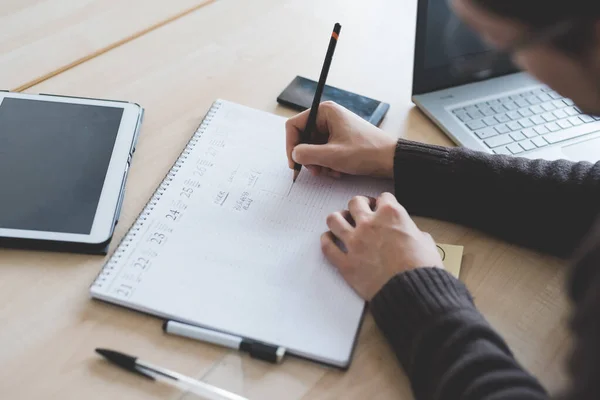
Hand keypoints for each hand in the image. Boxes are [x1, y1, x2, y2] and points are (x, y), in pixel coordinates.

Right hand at [285, 101, 396, 178]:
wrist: (390, 159)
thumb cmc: (366, 152)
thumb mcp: (332, 156)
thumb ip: (307, 154)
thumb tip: (294, 155)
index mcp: (325, 112)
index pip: (294, 126)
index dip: (291, 145)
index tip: (295, 163)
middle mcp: (328, 117)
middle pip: (303, 138)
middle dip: (308, 157)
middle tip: (316, 171)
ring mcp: (334, 128)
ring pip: (313, 147)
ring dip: (319, 163)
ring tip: (331, 171)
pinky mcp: (340, 139)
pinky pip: (324, 151)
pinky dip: (327, 163)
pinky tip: (338, 171)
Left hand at [321, 193, 443, 299]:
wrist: (412, 292)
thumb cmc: (422, 269)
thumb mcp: (427, 243)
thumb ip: (415, 233)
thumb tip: (414, 236)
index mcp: (391, 215)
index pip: (383, 197)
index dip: (384, 202)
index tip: (382, 206)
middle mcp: (369, 224)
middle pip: (355, 203)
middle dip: (359, 205)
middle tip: (361, 211)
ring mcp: (354, 243)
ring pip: (334, 220)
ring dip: (338, 219)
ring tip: (342, 221)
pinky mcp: (345, 263)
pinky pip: (327, 247)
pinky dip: (326, 241)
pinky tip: (329, 239)